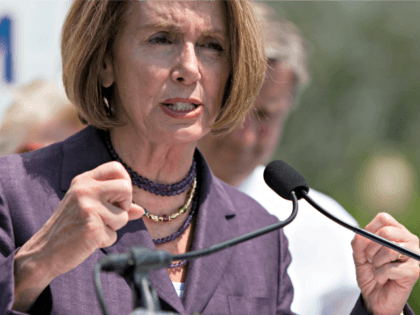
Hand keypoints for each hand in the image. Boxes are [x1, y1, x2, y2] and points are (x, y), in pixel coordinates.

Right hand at [13, 161, 143, 310]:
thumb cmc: (70, 227)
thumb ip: (115, 205)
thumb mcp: (90, 207)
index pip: (117, 167)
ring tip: (94, 229)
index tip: (118, 198)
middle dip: (125, 205)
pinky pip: (114, 235)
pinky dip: (105, 241)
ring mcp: (87, 207)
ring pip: (124, 216)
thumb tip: (141, 210)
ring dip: (114, 228)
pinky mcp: (91, 227)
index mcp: (84, 180)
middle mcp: (85, 189)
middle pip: (126, 188)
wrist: (44, 251)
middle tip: (111, 215)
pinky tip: (89, 240)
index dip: (124, 183)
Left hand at [351, 213, 419, 314]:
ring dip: (376, 263)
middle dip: (371, 249)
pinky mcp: (414, 271)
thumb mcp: (359, 255)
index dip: (369, 230)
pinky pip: (390, 268)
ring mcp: (414, 255)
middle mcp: (409, 240)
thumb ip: (358, 242)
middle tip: (371, 260)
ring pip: (389, 249)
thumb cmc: (370, 273)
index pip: (384, 219)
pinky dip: (380, 275)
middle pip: (385, 232)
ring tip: (378, 269)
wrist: (375, 298)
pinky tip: (383, 278)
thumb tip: (361, 234)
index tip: (365, 243)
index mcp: (397, 232)